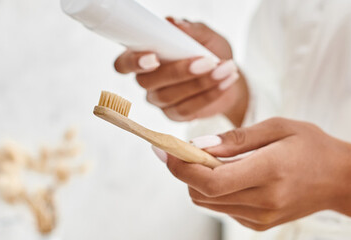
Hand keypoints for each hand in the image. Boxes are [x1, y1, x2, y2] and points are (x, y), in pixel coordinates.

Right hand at [113, 18, 248, 125]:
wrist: (227, 73)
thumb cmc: (209, 50)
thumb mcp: (204, 35)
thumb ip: (190, 30)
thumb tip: (174, 23)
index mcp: (144, 57)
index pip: (123, 64)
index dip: (133, 62)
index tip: (153, 57)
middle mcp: (147, 80)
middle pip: (149, 82)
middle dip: (179, 71)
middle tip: (207, 61)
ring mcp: (159, 100)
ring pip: (170, 96)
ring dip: (200, 82)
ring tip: (225, 68)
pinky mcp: (175, 115)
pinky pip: (187, 109)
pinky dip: (209, 95)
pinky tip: (226, 82)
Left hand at [151, 118, 350, 230]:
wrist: (342, 179)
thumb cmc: (312, 146)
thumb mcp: (278, 127)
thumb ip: (236, 138)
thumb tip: (199, 145)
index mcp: (270, 170)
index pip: (210, 181)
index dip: (181, 167)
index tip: (165, 150)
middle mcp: (264, 200)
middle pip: (202, 194)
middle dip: (185, 172)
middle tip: (184, 149)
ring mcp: (262, 216)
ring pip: (208, 203)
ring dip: (199, 181)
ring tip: (212, 159)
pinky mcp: (260, 224)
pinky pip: (223, 208)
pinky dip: (217, 191)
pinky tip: (233, 174)